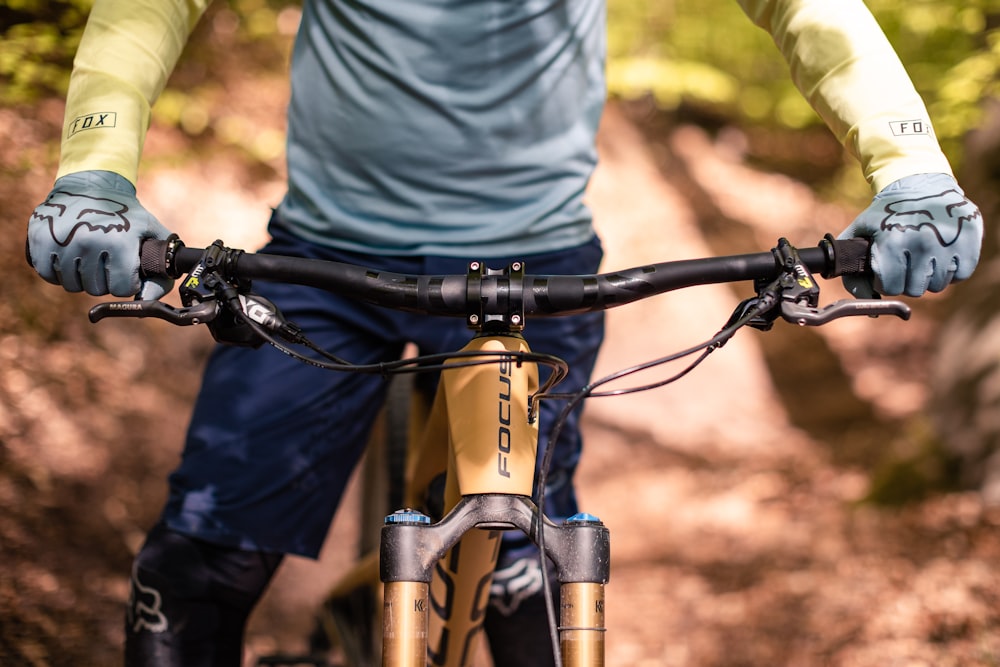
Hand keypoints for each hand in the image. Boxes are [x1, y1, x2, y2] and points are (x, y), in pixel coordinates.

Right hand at [27, 170, 173, 298]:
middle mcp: (88, 242)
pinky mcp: (40, 237)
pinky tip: (69, 260)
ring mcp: (61, 240)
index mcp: (119, 243)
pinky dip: (58, 273)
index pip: (121, 289)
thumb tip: (146, 300)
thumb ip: (159, 271)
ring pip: (72, 285)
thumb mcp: (152, 234)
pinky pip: (47, 274)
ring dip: (82, 278)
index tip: (126, 272)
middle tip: (106, 264)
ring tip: (89, 260)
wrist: (92, 183)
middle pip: (96, 289)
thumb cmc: (126, 213)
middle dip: (104, 281)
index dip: (126, 283)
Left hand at [838, 173, 982, 297]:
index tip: (886, 270)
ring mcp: (949, 241)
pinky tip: (942, 254)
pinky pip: (962, 274)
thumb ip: (853, 272)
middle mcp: (922, 243)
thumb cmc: (886, 214)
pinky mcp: (970, 238)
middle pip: (914, 289)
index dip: (885, 282)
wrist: (920, 184)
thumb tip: (868, 304)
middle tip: (905, 263)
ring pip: (938, 285)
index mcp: (892, 243)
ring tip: (923, 257)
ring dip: (929, 276)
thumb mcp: (860, 233)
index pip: (890, 288)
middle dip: (906, 280)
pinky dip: (952, 270)